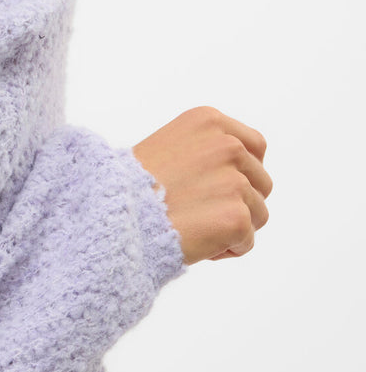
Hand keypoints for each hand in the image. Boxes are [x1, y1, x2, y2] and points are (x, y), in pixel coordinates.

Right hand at [132, 106, 271, 264]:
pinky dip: (225, 250)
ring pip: (258, 214)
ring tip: (191, 227)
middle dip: (237, 203)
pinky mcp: (236, 215)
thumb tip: (238, 175)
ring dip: (231, 228)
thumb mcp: (168, 147)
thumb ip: (206, 151)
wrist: (110, 217)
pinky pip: (246, 241)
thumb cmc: (129, 188)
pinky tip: (194, 243)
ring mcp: (234, 180)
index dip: (239, 174)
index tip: (212, 189)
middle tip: (196, 213)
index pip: (254, 147)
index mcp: (208, 121)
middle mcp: (227, 144)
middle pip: (261, 183)